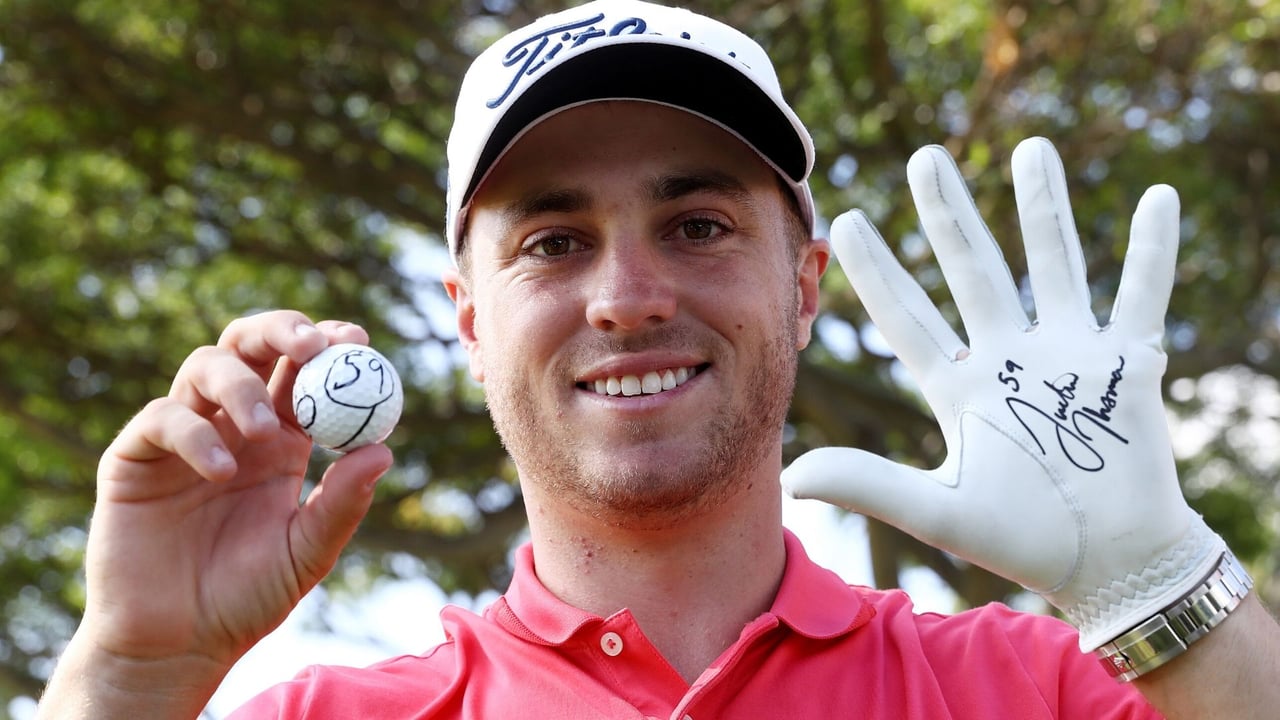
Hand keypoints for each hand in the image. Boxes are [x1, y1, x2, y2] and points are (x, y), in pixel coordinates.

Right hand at [83, 311, 392, 671]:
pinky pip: (161, 419)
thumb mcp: (307, 552)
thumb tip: (383, 450)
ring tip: (261, 428)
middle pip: (251, 346)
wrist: (179, 644)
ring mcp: (182, 436)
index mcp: (282, 440)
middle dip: (282, 330)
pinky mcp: (135, 458)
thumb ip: (342, 503)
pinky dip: (194, 433)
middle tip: (311, 346)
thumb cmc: (248, 599)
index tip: (356, 341)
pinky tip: (221, 470)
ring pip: (204, 366)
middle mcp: (232, 426)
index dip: (328, 345)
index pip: (304, 371)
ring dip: (240, 383)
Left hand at [783, 137, 1222, 649]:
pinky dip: (1151, 251)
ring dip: (1044, 208)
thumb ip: (870, 484)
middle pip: (973, 271)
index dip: (877, 272)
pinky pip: (1142, 295)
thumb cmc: (1023, 539)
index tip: (842, 222)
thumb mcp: (939, 510)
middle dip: (951, 216)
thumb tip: (789, 476)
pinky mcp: (1127, 364)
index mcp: (961, 390)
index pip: (908, 319)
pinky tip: (1156, 198)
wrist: (1108, 565)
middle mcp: (1009, 359)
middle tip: (926, 158)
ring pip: (1054, 264)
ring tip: (1032, 147)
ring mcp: (1069, 355)